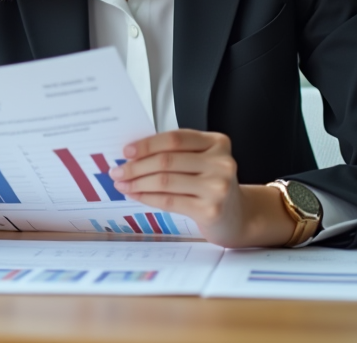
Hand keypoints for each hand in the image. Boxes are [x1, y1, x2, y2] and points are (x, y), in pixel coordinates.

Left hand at [110, 129, 296, 247]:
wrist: (238, 217)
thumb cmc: (213, 185)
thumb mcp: (203, 161)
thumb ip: (177, 153)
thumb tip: (133, 154)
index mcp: (218, 142)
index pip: (176, 139)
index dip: (147, 144)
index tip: (127, 150)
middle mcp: (221, 162)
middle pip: (167, 160)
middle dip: (136, 166)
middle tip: (118, 170)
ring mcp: (218, 186)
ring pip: (165, 181)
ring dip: (137, 182)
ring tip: (122, 183)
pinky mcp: (210, 209)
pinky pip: (169, 201)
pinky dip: (147, 197)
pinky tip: (135, 195)